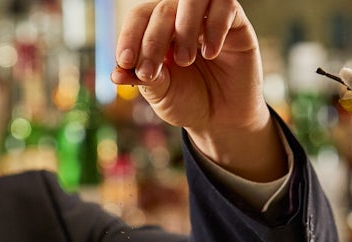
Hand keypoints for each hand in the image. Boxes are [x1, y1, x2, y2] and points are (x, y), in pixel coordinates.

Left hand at [112, 0, 285, 179]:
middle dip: (152, 42)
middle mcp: (181, 19)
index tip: (125, 62)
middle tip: (152, 72)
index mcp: (157, 32)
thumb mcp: (161, 94)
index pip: (140, 17)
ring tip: (185, 60)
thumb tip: (115, 73)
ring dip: (184, 28)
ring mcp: (208, 19)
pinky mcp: (236, 23)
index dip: (129, 36)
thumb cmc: (189, 102)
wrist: (222, 120)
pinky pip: (226, 5)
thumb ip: (143, 79)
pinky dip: (215, 27)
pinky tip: (211, 53)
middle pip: (161, 10)